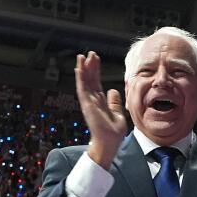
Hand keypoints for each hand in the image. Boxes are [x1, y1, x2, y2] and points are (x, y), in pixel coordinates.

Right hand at [75, 52, 128, 167]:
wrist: (109, 143)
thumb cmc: (113, 132)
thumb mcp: (117, 113)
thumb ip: (114, 102)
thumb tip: (113, 91)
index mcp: (99, 101)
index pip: (96, 82)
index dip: (96, 70)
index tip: (96, 59)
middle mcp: (92, 100)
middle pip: (90, 79)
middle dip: (90, 66)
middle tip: (90, 53)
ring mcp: (88, 102)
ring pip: (84, 82)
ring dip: (83, 69)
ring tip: (82, 56)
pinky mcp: (87, 105)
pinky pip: (82, 89)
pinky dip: (80, 79)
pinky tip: (79, 69)